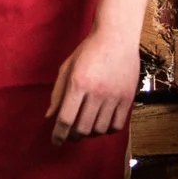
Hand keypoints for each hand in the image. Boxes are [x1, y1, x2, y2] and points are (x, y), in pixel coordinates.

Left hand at [46, 28, 139, 143]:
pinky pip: (117, 125)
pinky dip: (107, 130)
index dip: (58, 135)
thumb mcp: (67, 68)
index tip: (56, 141)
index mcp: (78, 84)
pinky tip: (102, 124)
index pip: (65, 119)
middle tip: (70, 135)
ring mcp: (114, 96)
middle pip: (82, 128)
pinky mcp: (128, 98)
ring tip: (86, 127)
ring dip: (90, 133)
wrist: (117, 37)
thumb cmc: (88, 51)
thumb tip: (49, 117)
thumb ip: (58, 93)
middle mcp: (96, 92)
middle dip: (73, 136)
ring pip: (100, 129)